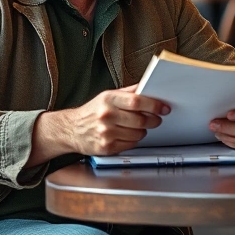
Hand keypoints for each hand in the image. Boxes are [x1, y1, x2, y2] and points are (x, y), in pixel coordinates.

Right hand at [32, 85, 168, 163]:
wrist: (70, 129)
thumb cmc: (92, 111)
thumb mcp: (107, 96)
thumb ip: (129, 92)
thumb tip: (148, 87)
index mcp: (108, 99)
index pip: (136, 101)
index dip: (154, 105)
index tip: (164, 108)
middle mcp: (106, 115)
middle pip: (140, 119)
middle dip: (153, 120)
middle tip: (155, 119)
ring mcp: (106, 133)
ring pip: (138, 133)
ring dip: (143, 130)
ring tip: (137, 126)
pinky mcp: (106, 147)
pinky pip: (131, 144)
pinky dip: (134, 140)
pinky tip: (126, 134)